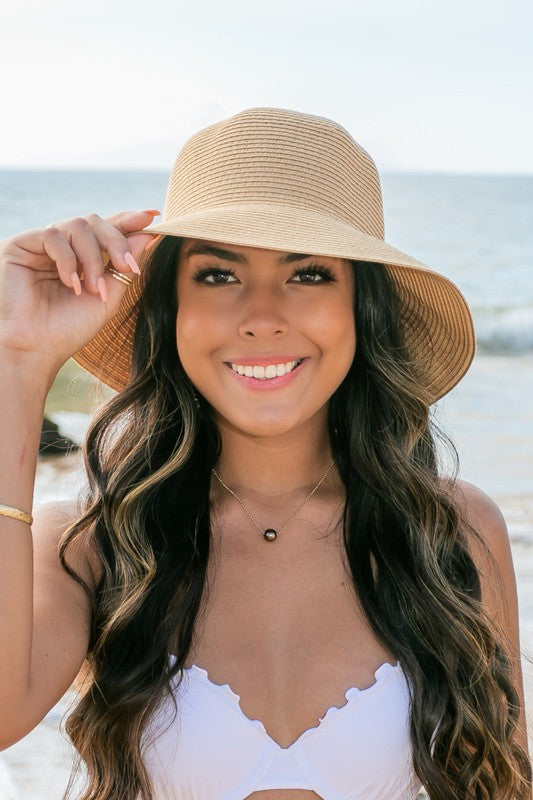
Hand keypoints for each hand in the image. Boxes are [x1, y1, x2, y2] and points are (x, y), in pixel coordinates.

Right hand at [0, 210, 159, 373]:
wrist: (37, 349)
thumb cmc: (69, 328)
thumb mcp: (108, 297)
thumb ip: (124, 266)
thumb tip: (149, 232)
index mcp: (81, 257)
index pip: (106, 229)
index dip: (128, 221)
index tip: (152, 217)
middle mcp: (62, 247)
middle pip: (95, 222)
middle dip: (117, 242)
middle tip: (127, 267)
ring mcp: (41, 245)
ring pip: (78, 226)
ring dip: (93, 259)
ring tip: (92, 290)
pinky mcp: (20, 245)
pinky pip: (53, 235)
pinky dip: (68, 260)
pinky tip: (71, 284)